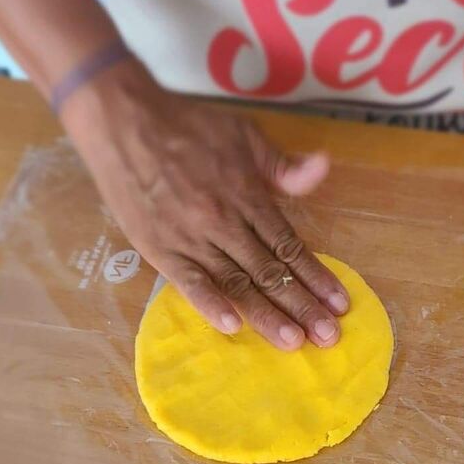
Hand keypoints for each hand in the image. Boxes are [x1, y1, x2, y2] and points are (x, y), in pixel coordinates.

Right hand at [61, 57, 348, 349]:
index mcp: (248, 196)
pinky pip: (188, 281)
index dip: (317, 276)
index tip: (340, 304)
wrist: (124, 121)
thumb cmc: (187, 126)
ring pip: (236, 283)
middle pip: (270, 272)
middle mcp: (224, 222)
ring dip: (266, 315)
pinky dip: (210, 304)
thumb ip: (281, 165)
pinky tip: (231, 327)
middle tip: (328, 337)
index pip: (289, 245)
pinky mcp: (159, 248)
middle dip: (302, 306)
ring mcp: (191, 238)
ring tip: (293, 342)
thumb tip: (323, 168)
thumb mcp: (243, 134)